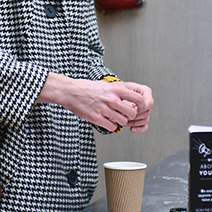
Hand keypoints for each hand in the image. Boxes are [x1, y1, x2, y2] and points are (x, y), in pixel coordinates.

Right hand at [37, 73, 153, 132]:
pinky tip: (106, 121)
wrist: (71, 92)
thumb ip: (118, 91)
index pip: (139, 99)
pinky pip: (112, 127)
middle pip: (132, 113)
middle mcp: (112, 99)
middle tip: (124, 115)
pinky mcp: (97, 118)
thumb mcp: (105, 85)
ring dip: (120, 121)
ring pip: (123, 121)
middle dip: (129, 116)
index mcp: (116, 89)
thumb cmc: (87, 88)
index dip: (140, 106)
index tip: (137, 108)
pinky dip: (111, 126)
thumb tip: (129, 96)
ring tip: (113, 117)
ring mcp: (104, 109)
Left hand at [109, 81, 152, 133]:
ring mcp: (145, 110)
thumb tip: (133, 108)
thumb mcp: (120, 90)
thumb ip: (128, 97)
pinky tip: (131, 129)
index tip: (131, 109)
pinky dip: (139, 129)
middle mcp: (146, 100)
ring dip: (134, 123)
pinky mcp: (142, 118)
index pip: (149, 103)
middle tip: (124, 116)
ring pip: (145, 120)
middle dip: (135, 116)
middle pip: (147, 112)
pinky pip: (144, 126)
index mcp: (144, 91)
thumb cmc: (115, 90)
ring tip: (123, 121)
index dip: (141, 108)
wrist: (111, 96)